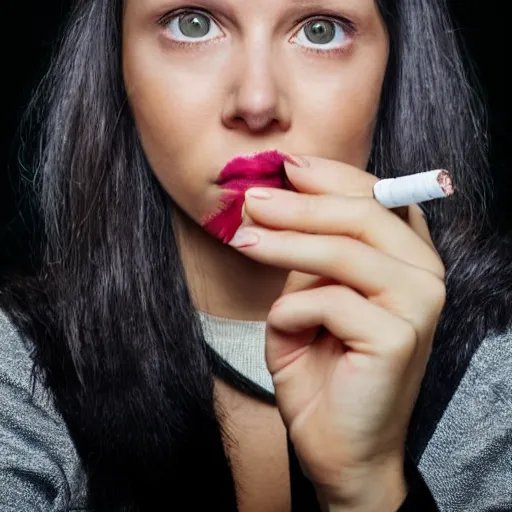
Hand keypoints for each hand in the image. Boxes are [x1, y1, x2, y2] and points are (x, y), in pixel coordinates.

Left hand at [228, 156, 445, 509]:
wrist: (337, 444)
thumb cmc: (321, 367)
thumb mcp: (310, 297)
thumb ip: (308, 256)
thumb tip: (277, 204)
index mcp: (408, 258)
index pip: (376, 197)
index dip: (330, 177)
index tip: (287, 167)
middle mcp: (425, 275)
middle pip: (362, 214)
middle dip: (299, 203)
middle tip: (251, 200)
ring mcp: (419, 306)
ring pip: (346, 250)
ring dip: (285, 242)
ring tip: (244, 239)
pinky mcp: (399, 338)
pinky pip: (330, 300)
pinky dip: (292, 310)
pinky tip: (282, 326)